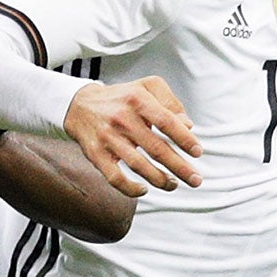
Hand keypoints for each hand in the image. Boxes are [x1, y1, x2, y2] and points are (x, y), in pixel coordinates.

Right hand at [63, 77, 202, 194]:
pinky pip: (114, 177)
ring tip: (174, 184)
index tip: (197, 152)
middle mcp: (122, 119)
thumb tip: (187, 125)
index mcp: (137, 100)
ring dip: (160, 179)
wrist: (80, 105)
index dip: (184, 139)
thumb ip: (170, 102)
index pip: (166, 122)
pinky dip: (130, 188)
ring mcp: (108, 138)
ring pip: (138, 165)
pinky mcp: (96, 154)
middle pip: (156, 148)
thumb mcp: (147, 87)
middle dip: (179, 167)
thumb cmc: (121, 98)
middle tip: (195, 179)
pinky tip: (143, 189)